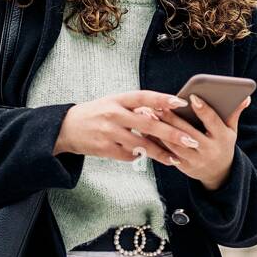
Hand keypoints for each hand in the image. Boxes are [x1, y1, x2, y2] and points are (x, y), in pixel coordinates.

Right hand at [53, 90, 194, 165]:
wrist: (66, 128)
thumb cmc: (96, 113)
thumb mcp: (113, 103)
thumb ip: (135, 106)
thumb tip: (162, 111)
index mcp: (117, 99)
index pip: (144, 97)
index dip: (163, 99)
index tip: (181, 102)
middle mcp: (113, 114)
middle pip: (148, 124)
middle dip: (172, 134)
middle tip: (190, 141)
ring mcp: (108, 132)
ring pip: (141, 144)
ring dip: (161, 153)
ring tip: (176, 159)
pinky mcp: (104, 149)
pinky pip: (129, 155)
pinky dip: (139, 156)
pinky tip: (146, 157)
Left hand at [146, 94, 250, 190]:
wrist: (220, 174)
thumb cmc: (223, 144)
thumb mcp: (232, 131)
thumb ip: (234, 113)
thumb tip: (246, 96)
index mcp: (222, 138)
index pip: (212, 121)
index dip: (203, 109)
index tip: (191, 97)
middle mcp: (209, 151)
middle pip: (188, 133)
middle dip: (173, 118)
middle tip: (160, 104)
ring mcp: (196, 161)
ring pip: (175, 144)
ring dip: (161, 130)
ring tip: (151, 114)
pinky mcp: (184, 167)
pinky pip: (168, 154)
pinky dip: (158, 142)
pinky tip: (148, 130)